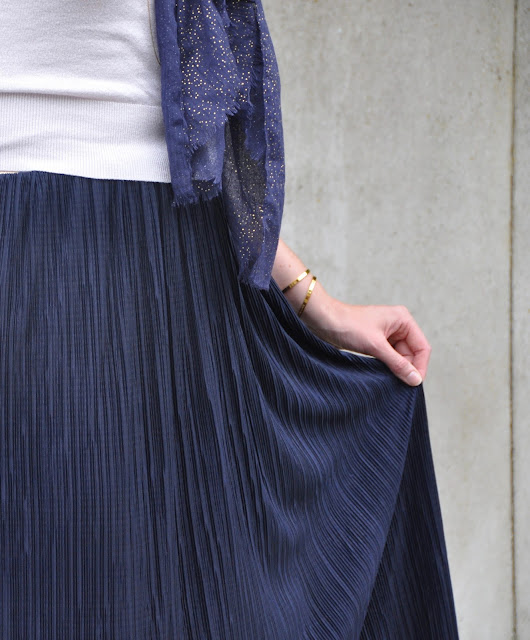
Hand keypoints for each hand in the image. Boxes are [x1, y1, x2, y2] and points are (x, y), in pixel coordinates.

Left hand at [303, 297, 430, 386]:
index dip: (420, 367)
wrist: (323, 320)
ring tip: (387, 379)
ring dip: (396, 368)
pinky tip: (381, 374)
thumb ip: (397, 363)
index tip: (413, 384)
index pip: (422, 347)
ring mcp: (387, 334)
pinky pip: (389, 357)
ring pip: (400, 357)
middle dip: (407, 369)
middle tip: (399, 385)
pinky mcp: (377, 341)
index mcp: (403, 319)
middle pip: (412, 353)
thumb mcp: (375, 346)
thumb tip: (415, 379)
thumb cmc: (347, 325)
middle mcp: (398, 325)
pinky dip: (387, 366)